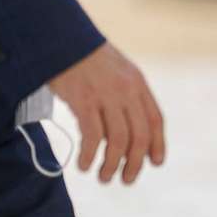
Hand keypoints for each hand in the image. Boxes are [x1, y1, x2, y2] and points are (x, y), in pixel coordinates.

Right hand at [45, 41, 166, 184]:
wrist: (58, 36)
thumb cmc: (82, 55)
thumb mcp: (115, 69)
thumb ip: (125, 95)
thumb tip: (124, 131)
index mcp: (137, 83)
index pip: (156, 120)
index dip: (158, 144)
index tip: (155, 163)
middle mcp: (126, 90)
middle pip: (139, 136)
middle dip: (135, 163)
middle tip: (126, 180)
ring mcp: (105, 95)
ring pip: (117, 140)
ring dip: (112, 164)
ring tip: (104, 177)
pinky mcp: (82, 100)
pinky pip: (91, 135)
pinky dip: (89, 155)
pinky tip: (83, 165)